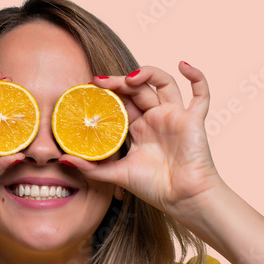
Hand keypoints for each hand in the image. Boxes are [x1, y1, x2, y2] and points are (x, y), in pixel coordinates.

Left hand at [62, 63, 221, 219]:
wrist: (180, 199)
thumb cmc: (152, 187)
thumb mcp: (115, 174)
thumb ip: (91, 167)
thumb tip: (62, 160)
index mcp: (138, 129)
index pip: (121, 103)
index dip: (107, 93)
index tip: (89, 88)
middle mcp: (155, 119)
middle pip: (138, 90)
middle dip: (119, 82)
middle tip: (100, 82)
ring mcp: (174, 117)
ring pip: (163, 84)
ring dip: (147, 74)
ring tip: (129, 78)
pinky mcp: (192, 120)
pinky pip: (201, 94)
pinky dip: (197, 77)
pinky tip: (183, 65)